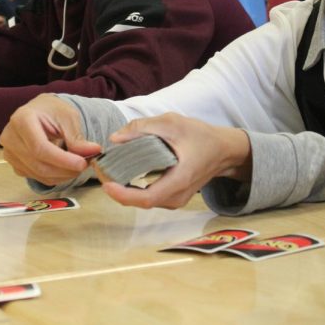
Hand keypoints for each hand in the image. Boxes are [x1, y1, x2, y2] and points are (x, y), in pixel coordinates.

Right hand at [0, 94, 101, 184]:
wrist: (40, 112)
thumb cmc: (53, 111)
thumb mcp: (68, 117)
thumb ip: (77, 137)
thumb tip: (93, 151)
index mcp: (21, 120)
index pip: (40, 148)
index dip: (62, 159)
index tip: (82, 164)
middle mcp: (10, 137)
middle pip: (38, 164)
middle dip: (65, 169)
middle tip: (86, 165)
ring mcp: (9, 153)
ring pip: (38, 174)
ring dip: (62, 175)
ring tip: (79, 166)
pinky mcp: (14, 164)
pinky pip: (36, 177)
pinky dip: (55, 177)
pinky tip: (66, 168)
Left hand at [101, 113, 250, 209]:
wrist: (223, 150)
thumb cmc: (201, 136)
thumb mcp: (173, 123)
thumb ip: (143, 127)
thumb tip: (114, 138)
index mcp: (179, 180)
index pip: (146, 198)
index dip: (123, 194)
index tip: (106, 183)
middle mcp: (177, 196)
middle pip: (140, 201)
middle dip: (117, 189)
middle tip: (100, 169)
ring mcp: (175, 200)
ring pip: (142, 200)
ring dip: (123, 188)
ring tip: (108, 169)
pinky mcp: (172, 197)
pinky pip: (148, 196)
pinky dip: (132, 187)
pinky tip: (123, 172)